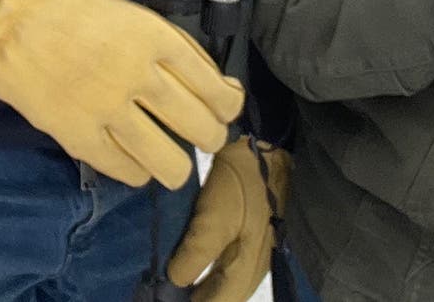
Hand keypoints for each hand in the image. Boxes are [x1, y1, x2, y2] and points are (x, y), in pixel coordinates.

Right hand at [0, 0, 242, 187]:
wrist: (7, 21)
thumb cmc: (68, 7)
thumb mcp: (127, 8)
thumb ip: (163, 41)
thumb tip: (201, 75)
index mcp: (153, 38)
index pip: (215, 86)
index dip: (228, 104)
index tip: (226, 107)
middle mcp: (138, 76)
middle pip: (201, 127)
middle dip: (212, 137)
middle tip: (205, 136)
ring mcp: (109, 110)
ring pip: (170, 162)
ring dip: (179, 165)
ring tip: (173, 160)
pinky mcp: (80, 136)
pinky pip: (127, 171)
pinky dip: (138, 171)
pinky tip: (136, 161)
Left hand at [169, 137, 289, 301]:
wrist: (267, 147)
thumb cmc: (243, 184)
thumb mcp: (216, 218)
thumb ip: (197, 253)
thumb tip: (177, 281)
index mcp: (248, 269)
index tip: (167, 299)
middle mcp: (253, 266)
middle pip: (223, 294)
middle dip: (196, 295)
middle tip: (165, 289)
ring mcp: (253, 249)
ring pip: (225, 279)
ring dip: (201, 282)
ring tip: (173, 275)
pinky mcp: (248, 233)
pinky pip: (226, 261)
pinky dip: (207, 265)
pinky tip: (189, 257)